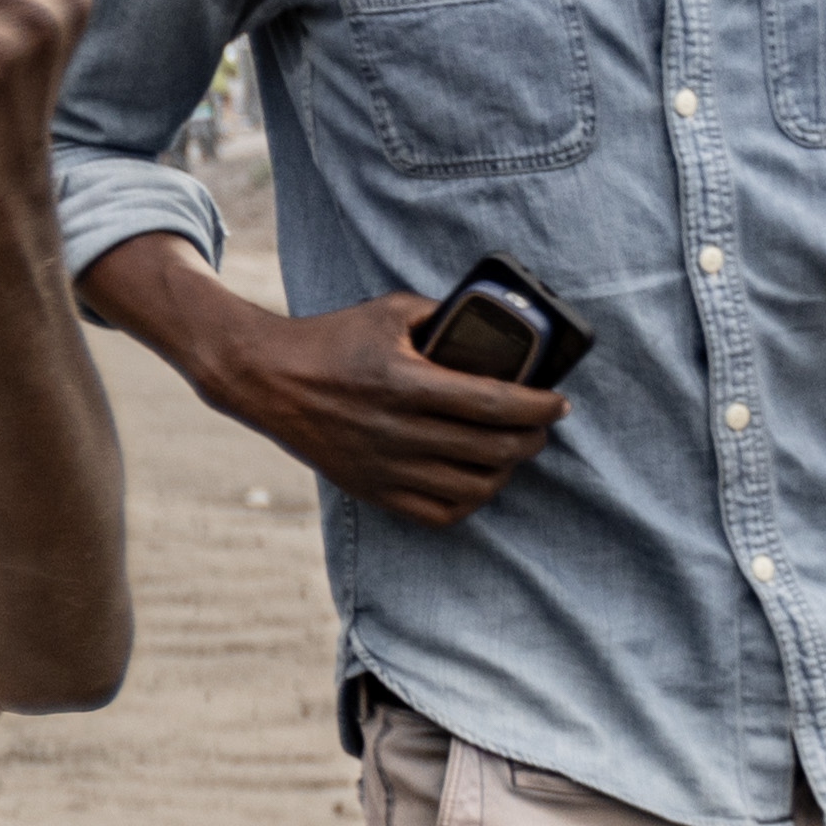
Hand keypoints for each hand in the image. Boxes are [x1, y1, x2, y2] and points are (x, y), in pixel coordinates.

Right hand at [209, 293, 564, 527]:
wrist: (267, 379)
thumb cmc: (331, 339)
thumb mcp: (390, 311)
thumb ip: (445, 316)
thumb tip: (498, 326)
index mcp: (404, 383)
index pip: (494, 404)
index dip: (539, 407)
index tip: (559, 403)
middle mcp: (396, 431)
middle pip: (492, 449)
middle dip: (532, 439)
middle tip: (541, 426)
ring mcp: (383, 467)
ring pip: (472, 487)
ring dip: (505, 471)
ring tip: (510, 452)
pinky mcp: (371, 489)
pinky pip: (438, 514)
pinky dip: (469, 501)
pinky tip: (476, 479)